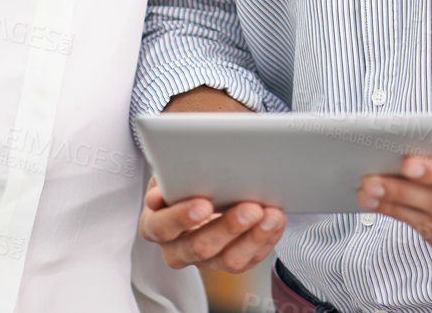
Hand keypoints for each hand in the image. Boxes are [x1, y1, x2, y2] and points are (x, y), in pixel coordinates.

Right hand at [139, 177, 285, 272]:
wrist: (198, 189)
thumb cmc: (182, 178)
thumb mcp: (171, 171)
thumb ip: (170, 174)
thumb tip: (168, 181)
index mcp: (155, 224)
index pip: (162, 226)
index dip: (181, 217)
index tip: (203, 205)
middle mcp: (176, 249)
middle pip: (200, 247)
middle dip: (228, 227)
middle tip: (250, 208)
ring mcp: (204, 261)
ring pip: (229, 260)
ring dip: (254, 236)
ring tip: (271, 215)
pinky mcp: (230, 261)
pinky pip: (250, 259)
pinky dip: (266, 238)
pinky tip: (276, 219)